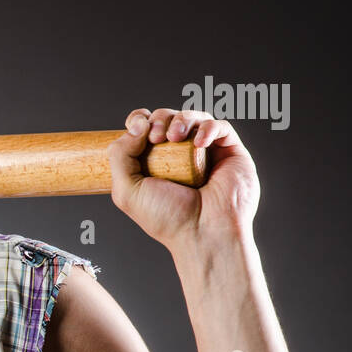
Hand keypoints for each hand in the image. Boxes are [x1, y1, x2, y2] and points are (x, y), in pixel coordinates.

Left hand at [107, 108, 259, 251]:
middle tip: (156, 137)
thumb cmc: (167, 218)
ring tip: (174, 136)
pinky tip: (198, 143)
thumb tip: (137, 124)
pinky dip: (208, 128)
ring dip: (182, 119)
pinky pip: (221, 127)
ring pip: (194, 118)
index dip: (140, 118)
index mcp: (155, 163)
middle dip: (160, 119)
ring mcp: (206, 153)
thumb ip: (120, 156)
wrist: (203, 234)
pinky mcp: (231, 153)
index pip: (146, 128)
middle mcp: (180, 156)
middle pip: (169, 118)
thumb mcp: (127, 190)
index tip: (136, 124)